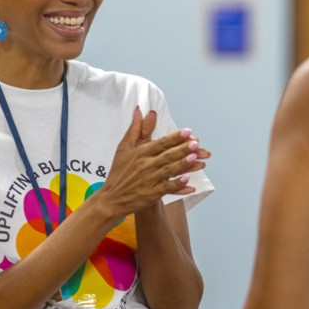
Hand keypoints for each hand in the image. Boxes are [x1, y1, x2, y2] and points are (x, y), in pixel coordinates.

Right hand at [93, 107, 207, 217]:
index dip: (174, 137)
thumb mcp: (124, 147)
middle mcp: (146, 165)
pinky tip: (188, 181)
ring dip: (183, 164)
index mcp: (141, 153)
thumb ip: (136, 129)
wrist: (111, 198)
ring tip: (195, 158)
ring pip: (169, 171)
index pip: (161, 143)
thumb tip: (140, 110)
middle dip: (182, 149)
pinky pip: (167, 189)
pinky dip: (177, 185)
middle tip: (196, 143)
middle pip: (167, 155)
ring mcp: (149, 180)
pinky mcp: (151, 194)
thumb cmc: (119, 171)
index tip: (187, 131)